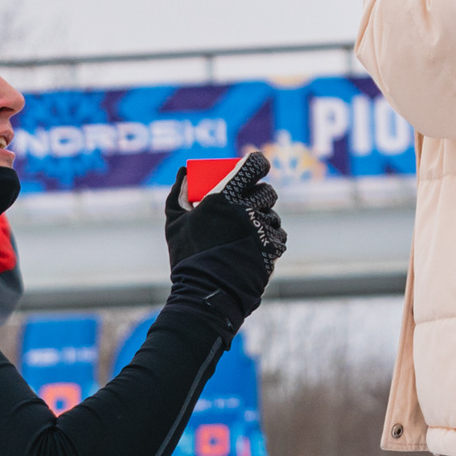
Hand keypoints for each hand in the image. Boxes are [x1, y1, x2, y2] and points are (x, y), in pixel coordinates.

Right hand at [162, 152, 284, 330]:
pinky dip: (271, 239)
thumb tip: (184, 172)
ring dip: (267, 218)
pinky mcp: (271, 249)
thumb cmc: (188, 256)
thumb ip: (178, 193)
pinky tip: (259, 246)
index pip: (254, 166)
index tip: (256, 166)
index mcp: (223, 197)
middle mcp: (246, 210)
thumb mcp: (175, 223)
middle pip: (267, 191)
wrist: (205, 292)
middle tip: (250, 203)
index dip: (258, 162)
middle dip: (260, 195)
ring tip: (252, 229)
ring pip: (274, 215)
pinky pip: (279, 236)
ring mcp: (261, 230)